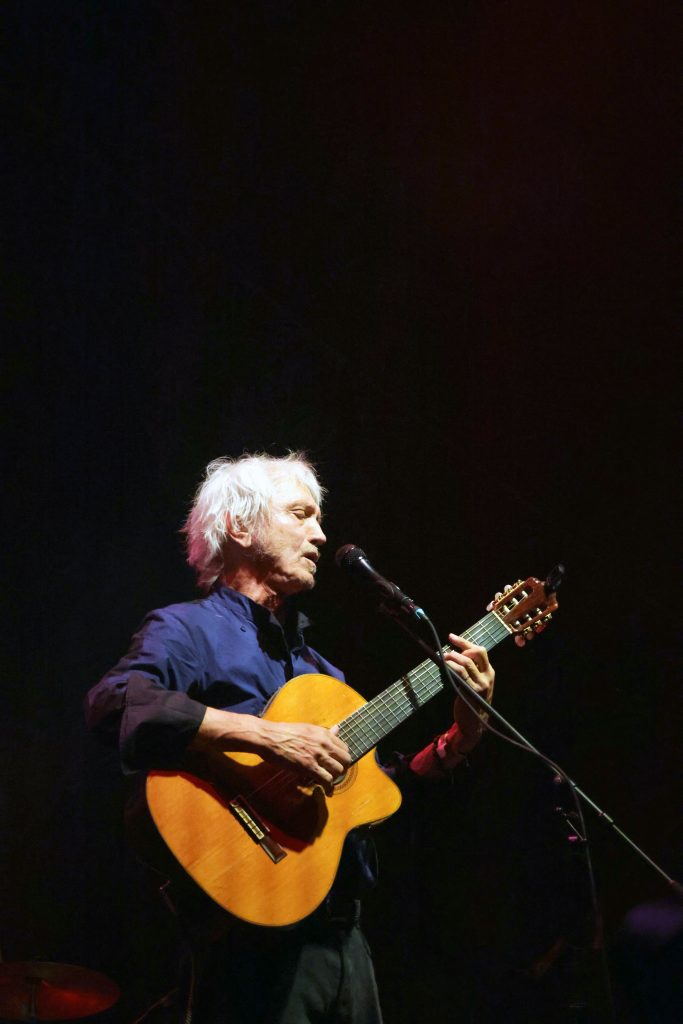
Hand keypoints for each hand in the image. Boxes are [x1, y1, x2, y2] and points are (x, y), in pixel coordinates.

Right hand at [258, 719, 351, 789]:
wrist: (270, 738)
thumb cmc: (285, 732)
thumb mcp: (308, 729)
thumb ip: (324, 733)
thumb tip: (337, 729)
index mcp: (324, 733)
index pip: (344, 747)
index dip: (342, 757)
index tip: (338, 763)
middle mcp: (324, 744)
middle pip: (345, 760)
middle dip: (343, 769)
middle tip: (336, 774)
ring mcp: (317, 756)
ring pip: (338, 771)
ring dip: (335, 778)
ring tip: (330, 782)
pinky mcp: (309, 767)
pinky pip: (326, 780)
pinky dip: (329, 788)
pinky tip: (327, 791)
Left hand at [444, 634, 494, 749]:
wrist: (474, 723)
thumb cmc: (471, 701)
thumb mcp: (475, 683)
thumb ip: (470, 670)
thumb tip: (454, 653)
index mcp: (489, 672)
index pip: (480, 651)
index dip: (465, 642)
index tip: (451, 637)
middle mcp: (488, 676)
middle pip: (477, 652)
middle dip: (461, 646)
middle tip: (448, 650)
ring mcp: (481, 684)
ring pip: (467, 662)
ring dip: (453, 657)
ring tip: (444, 658)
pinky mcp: (472, 691)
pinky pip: (461, 673)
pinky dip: (452, 666)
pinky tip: (445, 665)